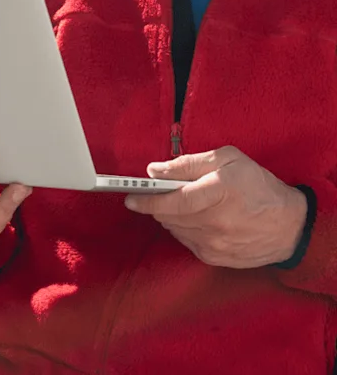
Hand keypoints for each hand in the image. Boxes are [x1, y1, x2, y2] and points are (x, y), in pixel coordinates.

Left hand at [124, 146, 307, 268]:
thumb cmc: (258, 185)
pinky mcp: (215, 258)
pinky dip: (182, 228)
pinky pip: (185, 241)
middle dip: (155, 205)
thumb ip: (189, 163)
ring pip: (174, 229)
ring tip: (176, 202)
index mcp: (219, 192)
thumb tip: (155, 170)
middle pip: (169, 216)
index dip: (148, 199)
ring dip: (168, 216)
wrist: (288, 226)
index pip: (174, 199)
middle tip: (148, 195)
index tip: (130, 196)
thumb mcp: (227, 159)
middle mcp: (216, 222)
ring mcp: (215, 244)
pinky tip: (192, 217)